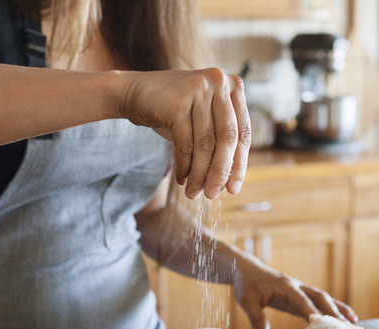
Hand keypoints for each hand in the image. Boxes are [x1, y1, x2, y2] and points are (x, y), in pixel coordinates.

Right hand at [117, 68, 250, 199]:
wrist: (135, 92)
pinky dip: (184, 166)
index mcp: (233, 86)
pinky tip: (182, 179)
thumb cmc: (175, 110)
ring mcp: (198, 89)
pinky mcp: (177, 102)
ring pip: (205, 144)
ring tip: (194, 193)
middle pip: (227, 139)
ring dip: (200, 174)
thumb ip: (221, 142)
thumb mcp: (204, 120)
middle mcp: (219, 82)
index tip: (233, 189)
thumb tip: (231, 182)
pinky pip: (185, 144)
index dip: (239, 164)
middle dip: (221, 172)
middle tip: (213, 195)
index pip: (243, 133)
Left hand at [233, 256, 358, 328]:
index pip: (301, 300)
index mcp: (285, 287)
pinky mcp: (301, 295)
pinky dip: (332, 309)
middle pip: (319, 298)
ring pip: (324, 298)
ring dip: (338, 309)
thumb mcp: (246, 300)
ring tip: (354, 322)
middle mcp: (297, 286)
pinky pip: (319, 302)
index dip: (312, 311)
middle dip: (333, 311)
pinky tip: (343, 319)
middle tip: (347, 326)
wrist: (247, 269)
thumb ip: (255, 316)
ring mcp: (301, 289)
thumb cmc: (246, 284)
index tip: (322, 324)